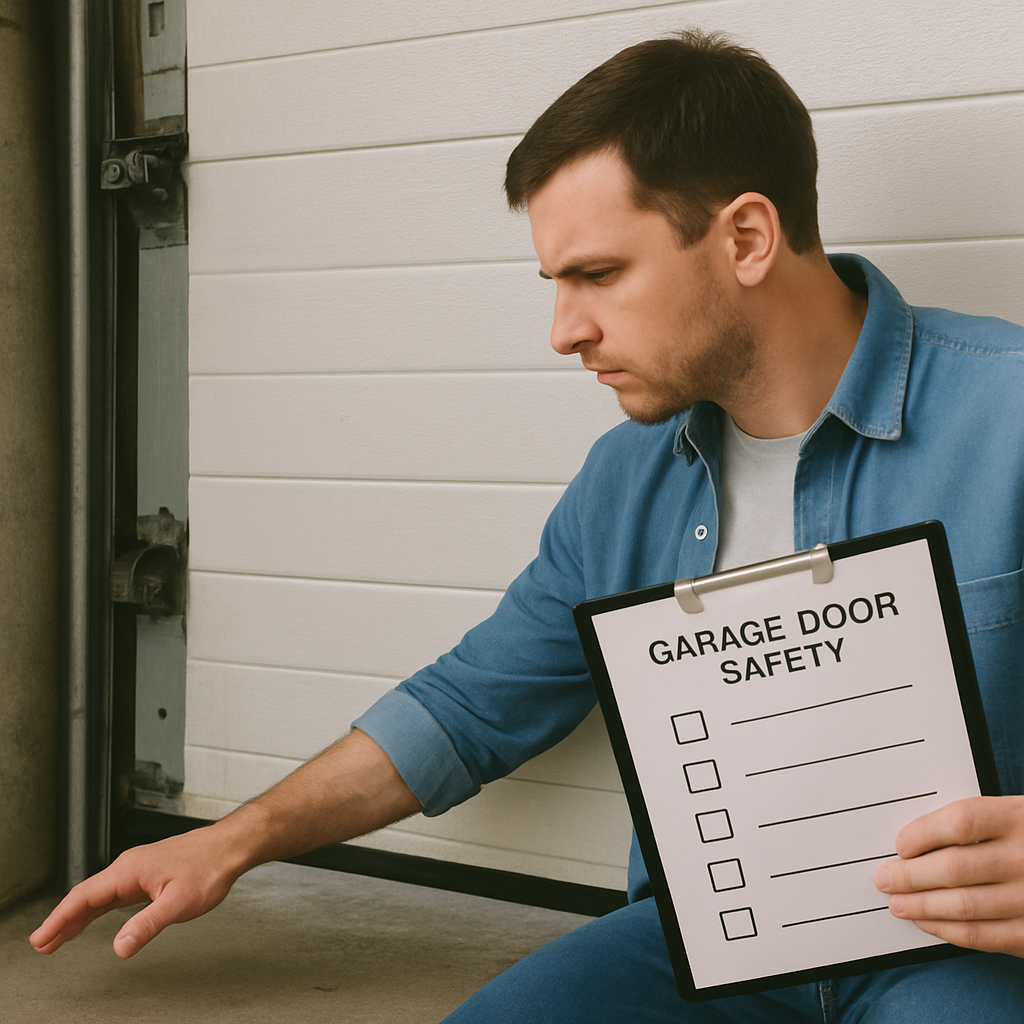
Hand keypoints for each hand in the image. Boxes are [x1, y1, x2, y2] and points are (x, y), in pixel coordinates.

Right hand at [30, 826, 242, 958]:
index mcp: (130, 870)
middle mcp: (130, 867)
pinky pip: (115, 896)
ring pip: (100, 896)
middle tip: (42, 945)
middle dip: (62, 921)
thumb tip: (120, 947)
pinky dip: (98, 910)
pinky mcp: (149, 876)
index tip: (41, 939)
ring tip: (57, 939)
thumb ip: (147, 925)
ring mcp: (139, 871)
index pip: (84, 897)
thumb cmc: (209, 867)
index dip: (59, 919)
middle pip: (86, 896)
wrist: (230, 847)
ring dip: (78, 917)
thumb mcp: (178, 902)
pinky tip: (92, 920)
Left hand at [874, 795, 1023, 956]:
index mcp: (1018, 818)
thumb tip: (913, 843)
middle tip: (884, 879)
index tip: (900, 845)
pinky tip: (926, 922)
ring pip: (963, 905)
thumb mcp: (1013, 817)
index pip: (961, 822)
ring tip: (897, 903)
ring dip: (921, 906)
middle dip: (910, 876)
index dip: (923, 834)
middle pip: (955, 868)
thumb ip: (976, 824)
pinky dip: (947, 930)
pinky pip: (982, 936)